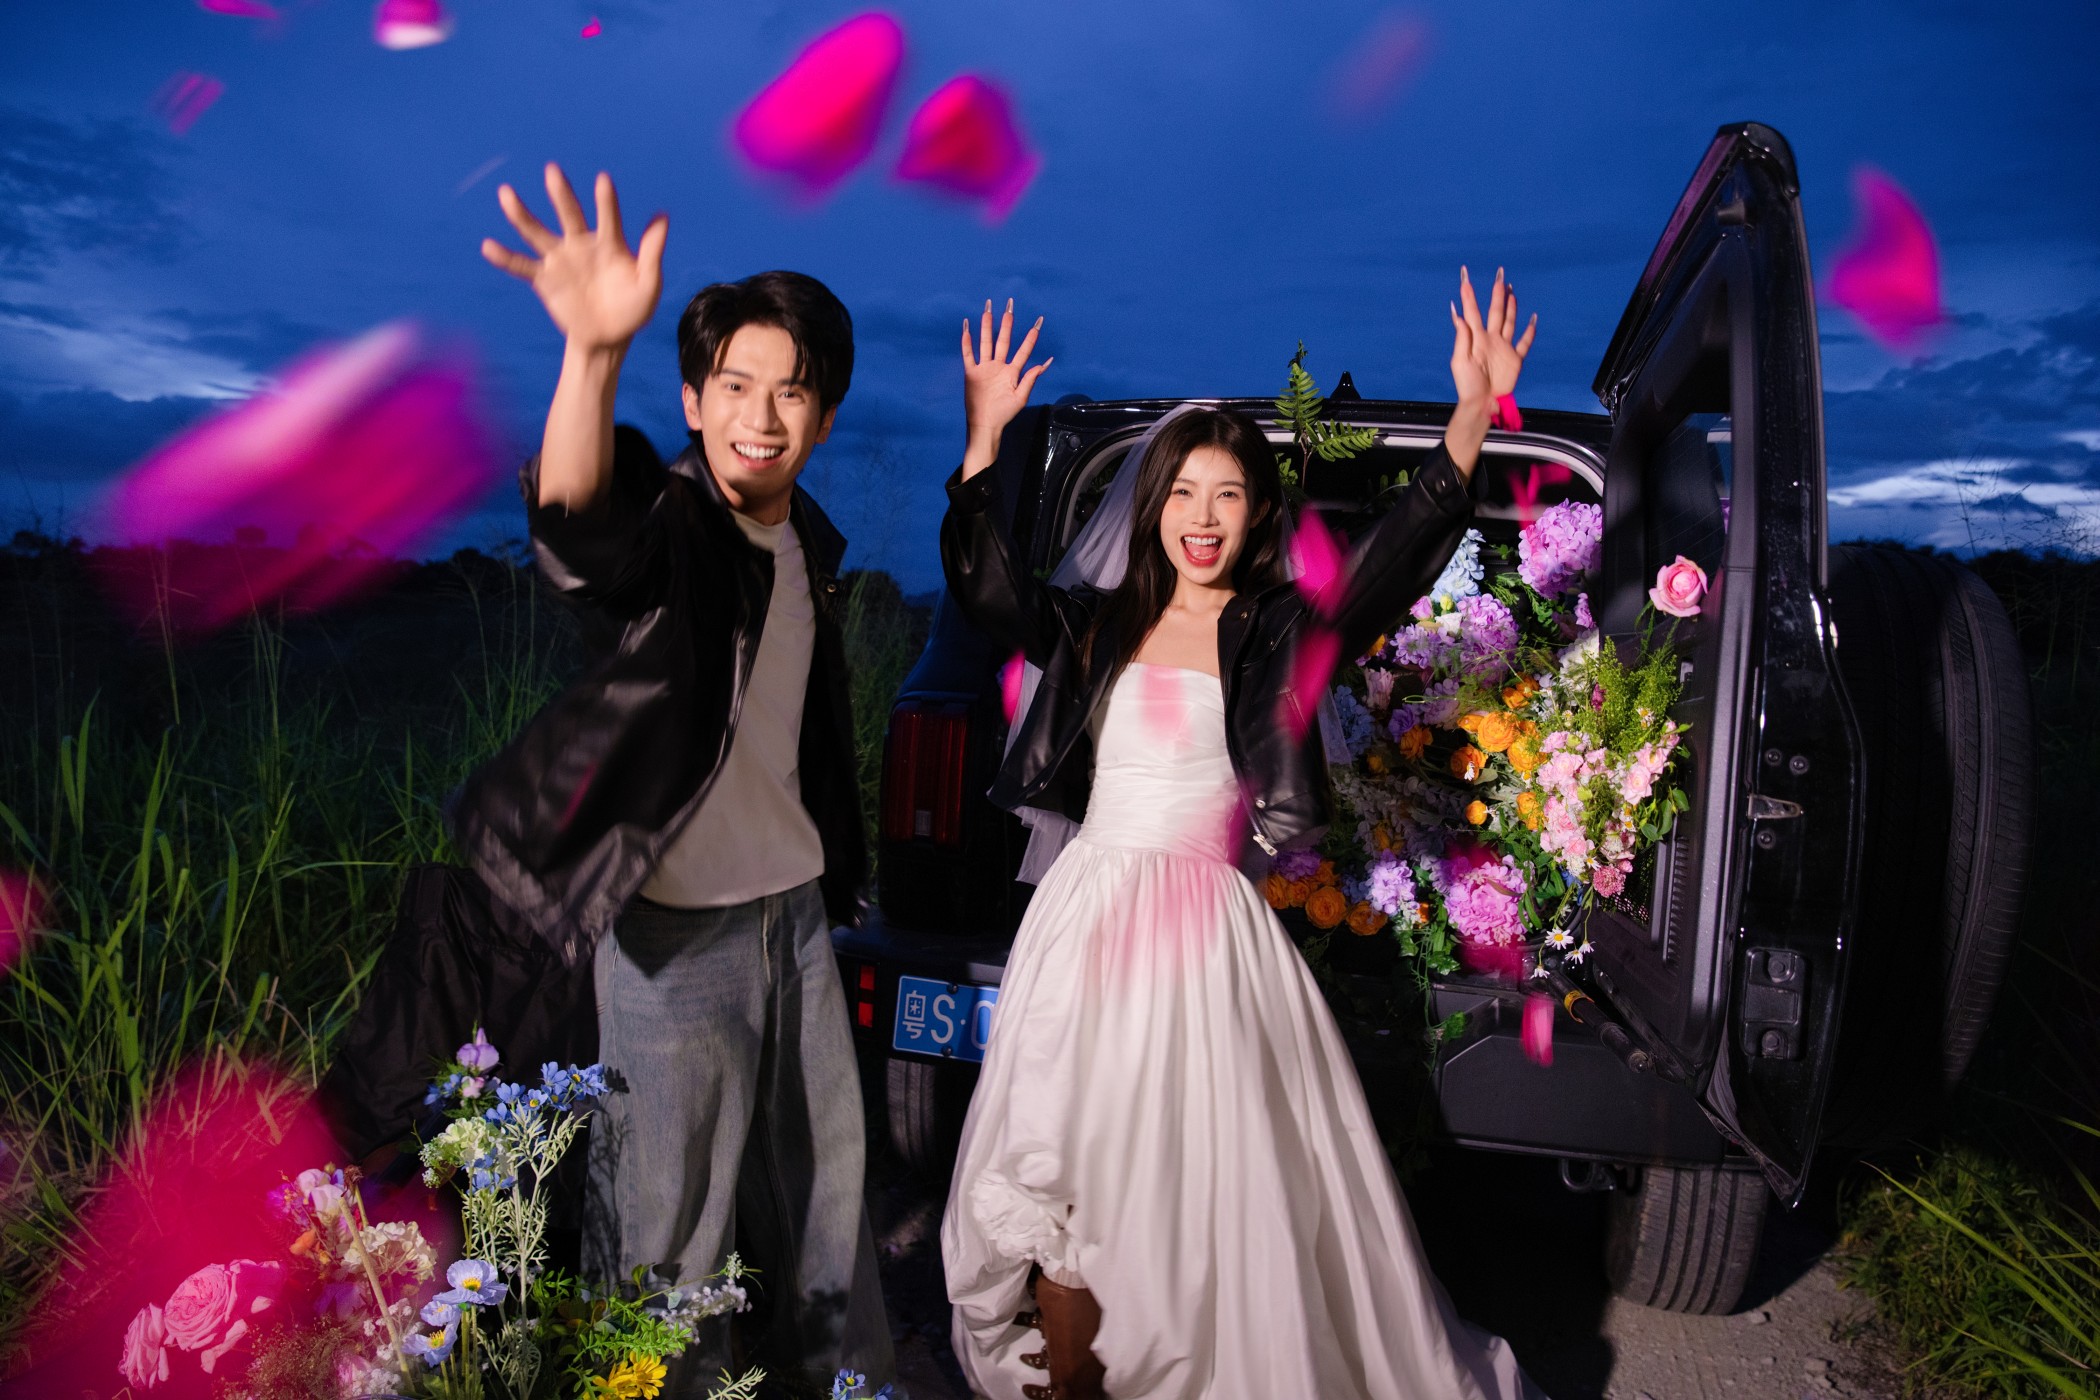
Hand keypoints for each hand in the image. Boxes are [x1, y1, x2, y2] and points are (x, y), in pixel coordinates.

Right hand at [482, 165, 667, 352]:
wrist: (609, 338)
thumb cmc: (633, 309)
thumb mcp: (648, 284)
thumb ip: (651, 252)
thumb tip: (662, 216)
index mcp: (610, 243)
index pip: (608, 216)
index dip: (605, 200)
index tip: (603, 180)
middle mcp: (581, 244)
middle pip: (569, 214)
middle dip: (561, 194)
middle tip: (553, 170)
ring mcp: (560, 260)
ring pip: (537, 232)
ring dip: (521, 214)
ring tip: (505, 193)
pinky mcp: (544, 279)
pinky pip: (522, 265)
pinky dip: (505, 257)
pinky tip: (488, 246)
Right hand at [961, 299, 1051, 478]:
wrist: (985, 425)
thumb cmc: (1004, 414)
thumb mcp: (1021, 396)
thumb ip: (1031, 377)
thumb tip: (1046, 361)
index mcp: (1012, 371)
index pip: (1024, 349)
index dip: (1031, 336)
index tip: (1039, 320)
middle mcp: (998, 366)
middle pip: (1003, 339)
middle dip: (1007, 322)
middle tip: (1010, 304)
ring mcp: (984, 368)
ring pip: (985, 341)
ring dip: (987, 325)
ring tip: (988, 308)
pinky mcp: (971, 373)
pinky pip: (968, 353)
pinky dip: (967, 340)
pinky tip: (967, 326)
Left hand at [1447, 265, 1536, 405]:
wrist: (1481, 403)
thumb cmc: (1467, 385)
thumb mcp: (1460, 361)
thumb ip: (1462, 337)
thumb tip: (1457, 314)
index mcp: (1475, 338)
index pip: (1471, 310)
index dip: (1468, 294)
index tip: (1465, 276)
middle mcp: (1490, 339)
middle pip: (1495, 310)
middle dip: (1496, 292)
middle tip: (1499, 273)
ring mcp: (1503, 348)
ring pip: (1509, 321)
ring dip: (1511, 305)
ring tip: (1510, 289)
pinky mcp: (1515, 359)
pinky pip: (1524, 342)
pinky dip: (1530, 330)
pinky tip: (1532, 318)